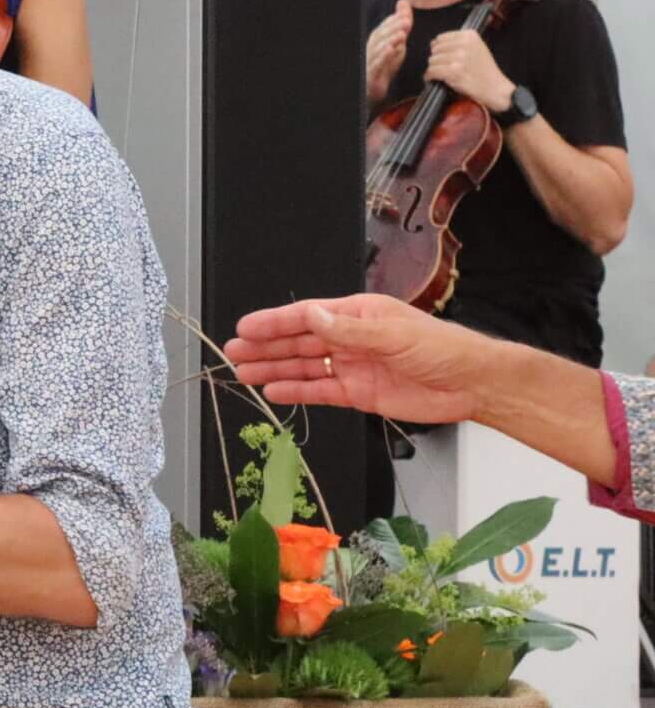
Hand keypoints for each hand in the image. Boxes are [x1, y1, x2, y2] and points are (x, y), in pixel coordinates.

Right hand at [222, 293, 492, 422]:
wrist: (474, 385)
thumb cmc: (445, 349)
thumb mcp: (395, 335)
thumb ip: (349, 330)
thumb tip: (311, 317)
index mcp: (359, 314)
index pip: (307, 316)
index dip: (274, 322)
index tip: (246, 327)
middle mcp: (351, 338)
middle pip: (299, 341)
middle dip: (265, 346)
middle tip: (233, 351)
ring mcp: (353, 366)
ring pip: (304, 366)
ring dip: (274, 368)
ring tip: (243, 372)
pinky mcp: (359, 393)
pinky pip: (320, 391)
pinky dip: (297, 391)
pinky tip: (275, 390)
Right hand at [365, 0, 410, 102]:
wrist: (375, 89)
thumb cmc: (384, 66)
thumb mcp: (397, 45)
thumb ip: (401, 27)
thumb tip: (404, 5)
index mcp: (377, 41)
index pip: (385, 26)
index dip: (395, 18)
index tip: (406, 11)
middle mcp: (371, 48)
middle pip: (380, 35)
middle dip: (394, 27)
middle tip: (406, 21)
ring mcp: (369, 61)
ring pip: (378, 48)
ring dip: (390, 39)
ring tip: (401, 34)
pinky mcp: (371, 73)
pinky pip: (377, 63)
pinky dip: (384, 56)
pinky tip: (391, 49)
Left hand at [424, 28, 515, 113]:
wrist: (494, 87)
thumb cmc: (485, 70)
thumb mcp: (477, 47)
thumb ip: (459, 42)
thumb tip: (435, 42)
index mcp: (470, 36)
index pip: (441, 38)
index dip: (437, 48)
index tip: (440, 54)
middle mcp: (464, 45)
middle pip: (435, 50)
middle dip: (436, 59)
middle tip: (442, 66)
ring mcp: (459, 57)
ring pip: (432, 60)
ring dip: (433, 68)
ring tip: (441, 72)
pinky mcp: (453, 71)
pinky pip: (432, 71)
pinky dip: (430, 76)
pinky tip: (433, 78)